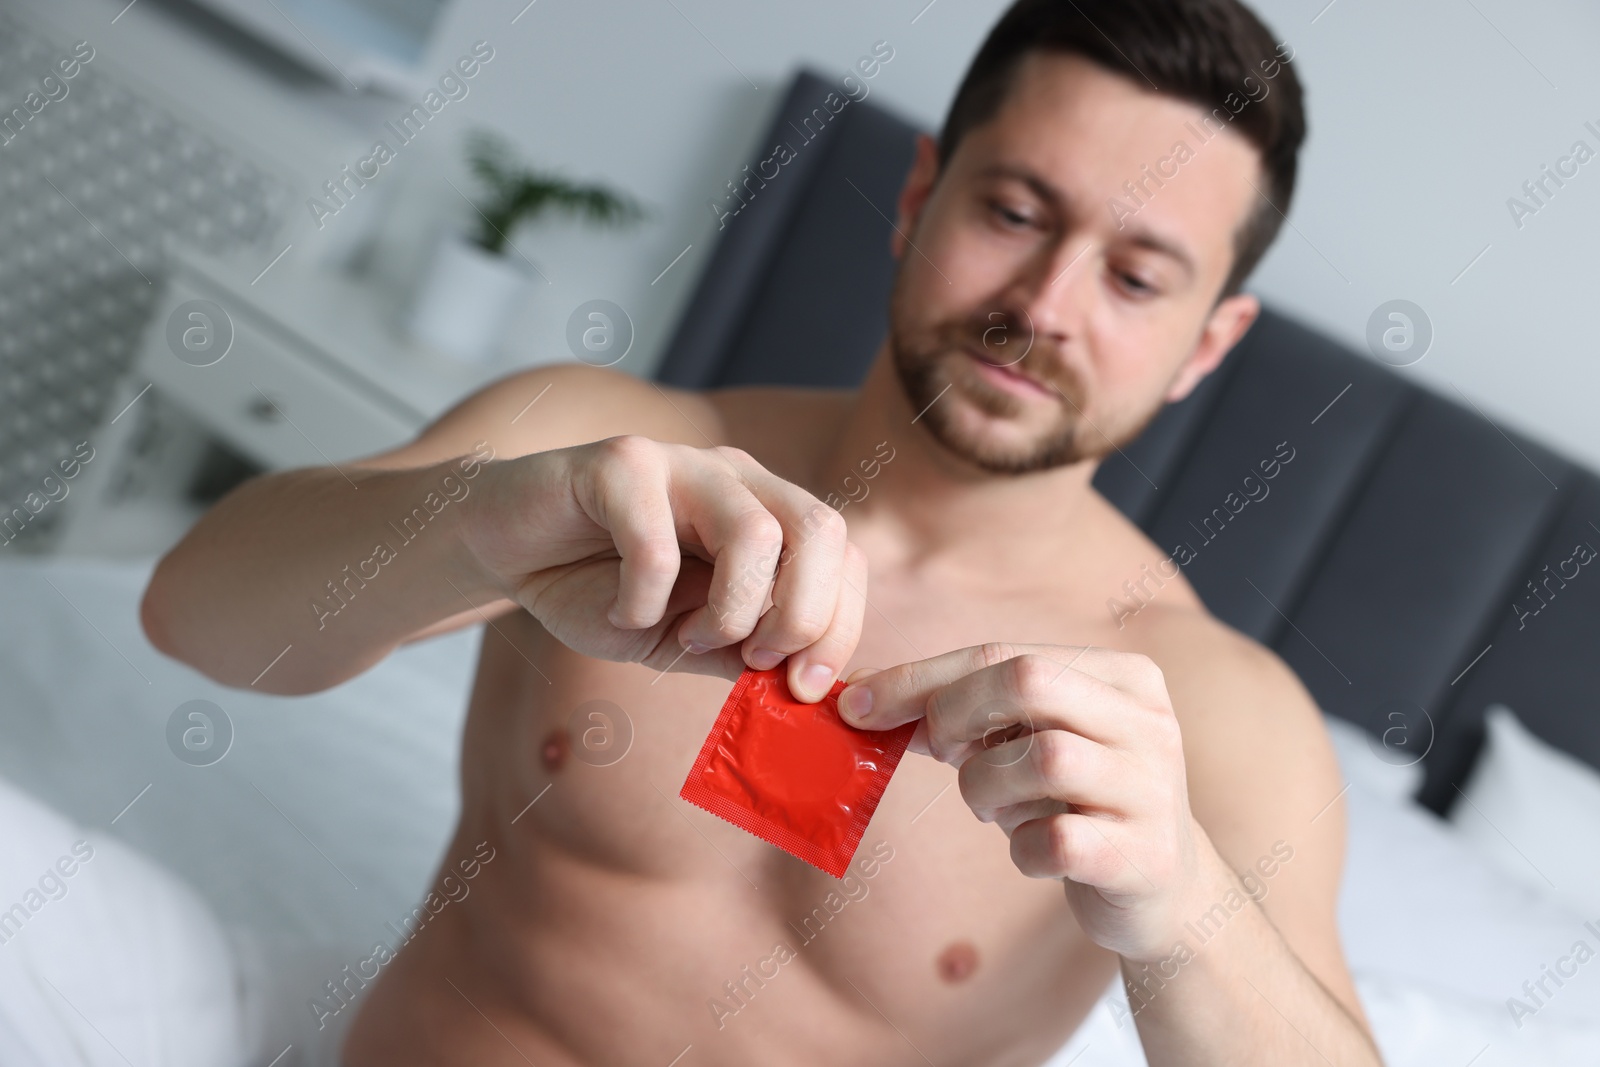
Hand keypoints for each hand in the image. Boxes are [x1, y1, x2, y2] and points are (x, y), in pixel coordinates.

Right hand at [458, 435, 864, 700]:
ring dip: (727, 612)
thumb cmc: (599, 590)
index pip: (843, 555)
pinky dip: (641, 601)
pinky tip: (618, 611)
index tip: (804, 688)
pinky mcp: (621, 463)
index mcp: (766, 512)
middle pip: (822, 530)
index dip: (839, 625)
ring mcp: (682, 462)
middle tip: (753, 660)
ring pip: (756, 534)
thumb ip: (744, 652)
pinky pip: (657, 545)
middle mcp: (737, 477)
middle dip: (801, 616)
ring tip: (683, 636)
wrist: (507, 547)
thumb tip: (810, 688)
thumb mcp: (682, 639)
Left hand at [838, 643, 1223, 961]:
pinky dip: (1022, 849)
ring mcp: (1153, 788)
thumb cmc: (1074, 802)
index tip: (857, 704)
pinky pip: (1055, 840)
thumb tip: (862, 696)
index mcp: (1122, 676)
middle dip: (957, 715)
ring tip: (994, 807)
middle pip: (1028, 681)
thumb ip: (964, 713)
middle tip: (942, 754)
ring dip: (987, 788)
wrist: (1163, 889)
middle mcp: (1149, 721)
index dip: (919, 677)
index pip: (1002, 651)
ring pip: (1044, 757)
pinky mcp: (1146, 856)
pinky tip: (1033, 852)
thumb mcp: (1026, 743)